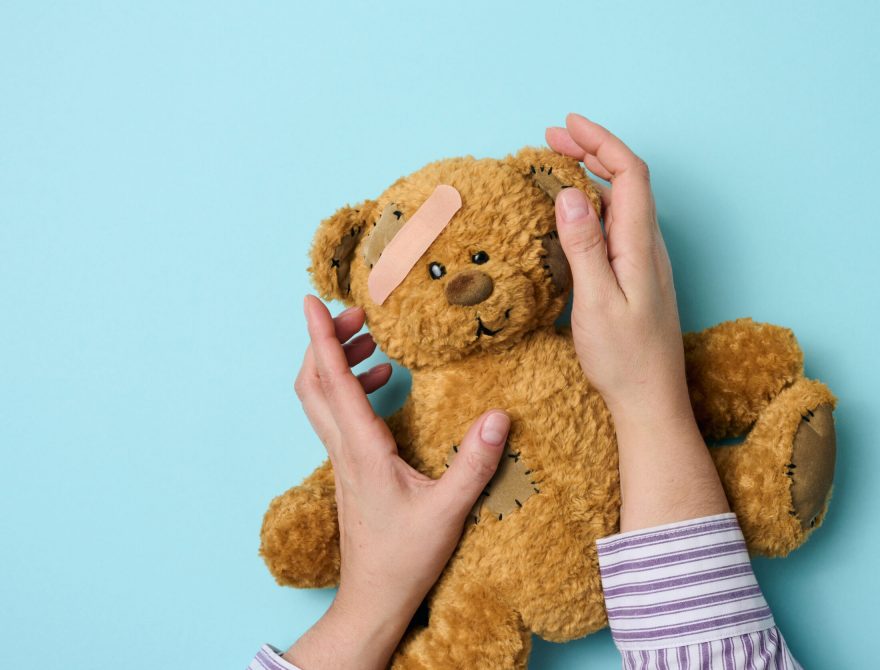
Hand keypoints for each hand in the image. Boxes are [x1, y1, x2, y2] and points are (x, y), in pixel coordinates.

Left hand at [285, 295, 510, 669]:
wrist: (373, 598)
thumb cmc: (405, 558)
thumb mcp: (448, 510)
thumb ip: (473, 462)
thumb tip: (497, 416)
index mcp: (362, 451)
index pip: (333, 382)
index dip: (321, 338)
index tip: (310, 301)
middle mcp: (343, 450)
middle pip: (313, 383)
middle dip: (326, 341)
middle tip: (355, 314)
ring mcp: (341, 461)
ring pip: (321, 400)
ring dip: (338, 364)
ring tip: (373, 343)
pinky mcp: (348, 470)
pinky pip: (337, 417)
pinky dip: (351, 389)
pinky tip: (385, 386)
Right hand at [546, 114, 728, 529]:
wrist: (652, 402)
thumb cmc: (624, 360)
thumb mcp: (594, 302)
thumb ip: (583, 246)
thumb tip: (568, 192)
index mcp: (640, 246)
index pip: (629, 174)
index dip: (601, 141)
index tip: (567, 124)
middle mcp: (649, 246)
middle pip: (628, 180)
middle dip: (593, 149)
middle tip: (553, 137)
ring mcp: (646, 261)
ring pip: (624, 200)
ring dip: (594, 173)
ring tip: (559, 161)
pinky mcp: (639, 276)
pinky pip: (619, 222)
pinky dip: (595, 201)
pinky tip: (575, 210)